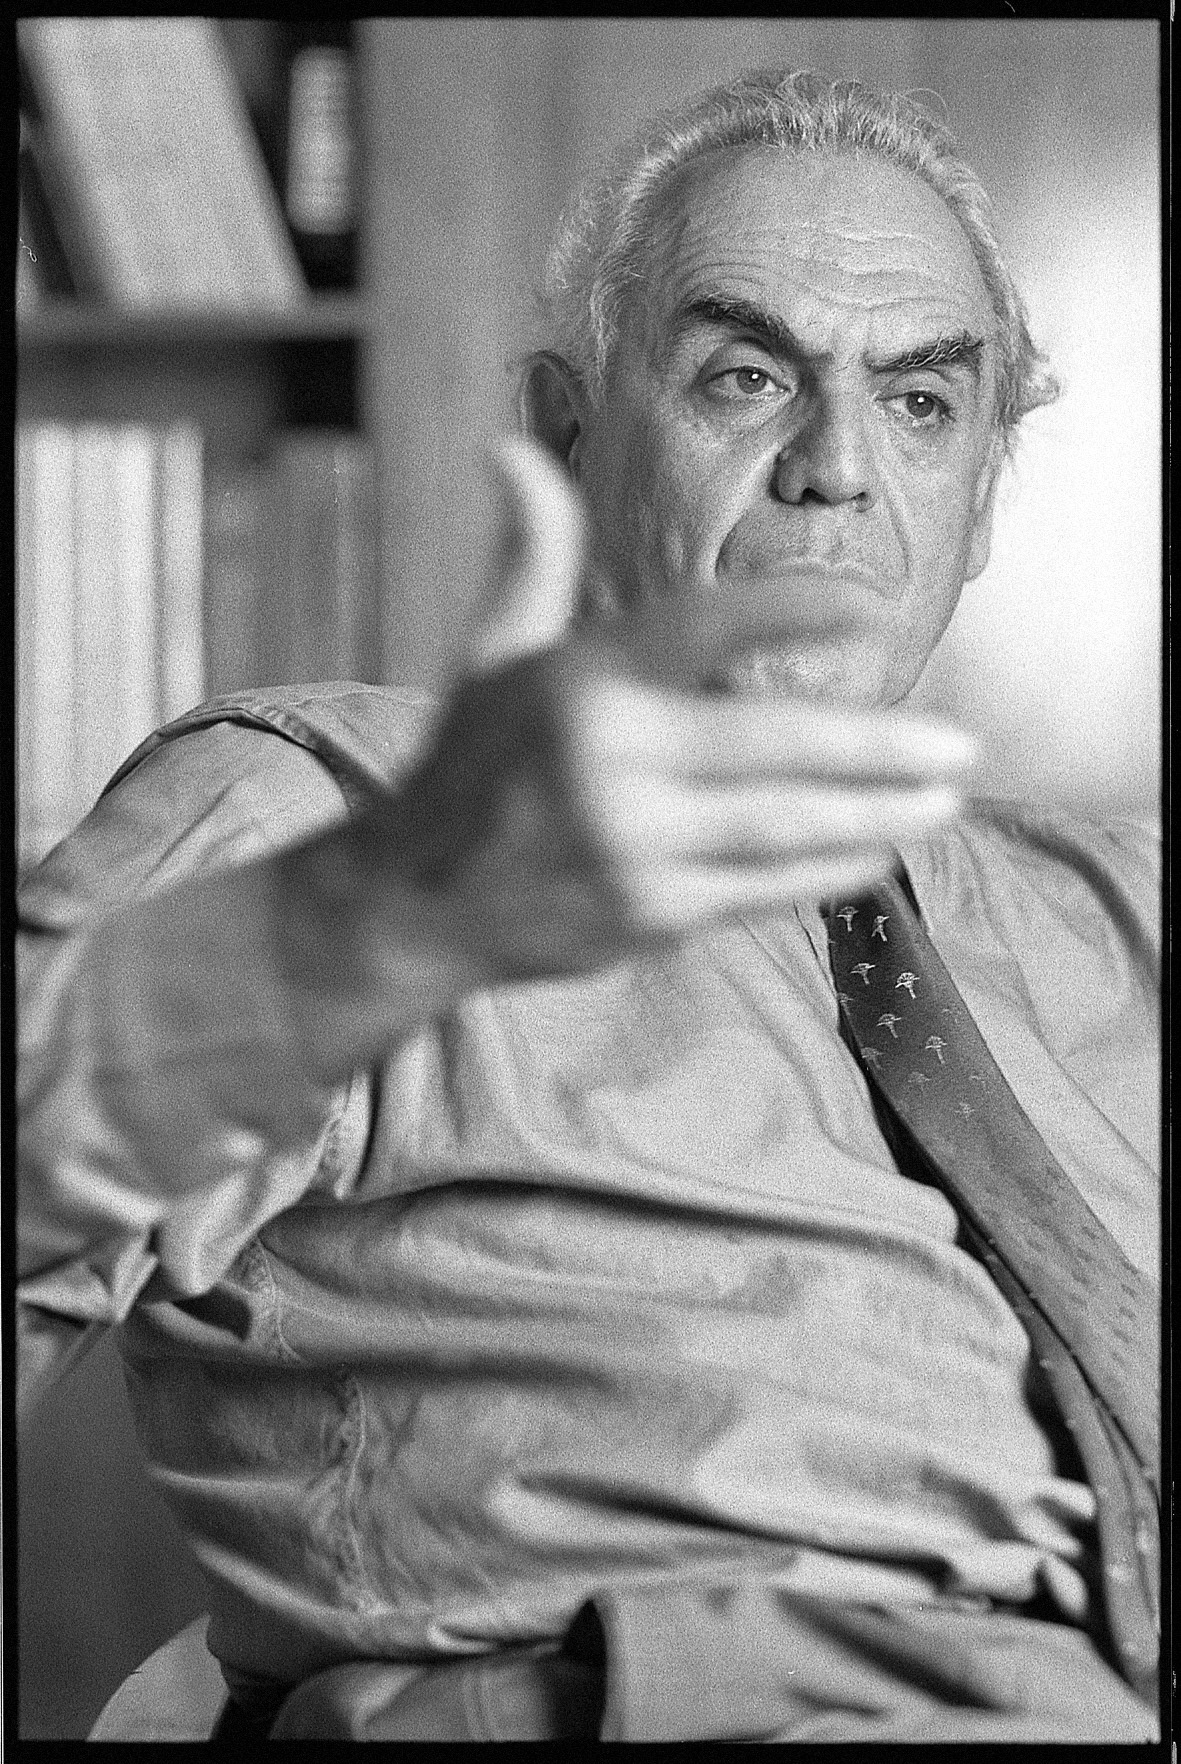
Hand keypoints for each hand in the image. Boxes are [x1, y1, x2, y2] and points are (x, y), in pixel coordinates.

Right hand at [350, 438, 976, 981]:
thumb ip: (530, 556)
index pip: (706, 628)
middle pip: (772, 747)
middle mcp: (609, 763)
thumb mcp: (489, 654)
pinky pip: (761, 890)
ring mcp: (632, 847)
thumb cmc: (466, 768)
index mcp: (579, 683)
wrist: (413, 904)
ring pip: (782, 828)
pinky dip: (828, 871)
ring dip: (876, 813)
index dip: (797, 609)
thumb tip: (509, 447)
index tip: (874, 605)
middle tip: (961, 744)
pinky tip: (879, 851)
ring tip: (945, 799)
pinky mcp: (648, 916)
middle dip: (879, 747)